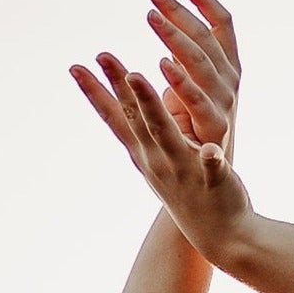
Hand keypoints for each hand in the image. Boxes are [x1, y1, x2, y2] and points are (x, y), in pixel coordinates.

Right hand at [71, 0, 252, 265]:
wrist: (220, 237)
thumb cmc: (188, 191)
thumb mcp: (158, 159)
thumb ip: (145, 128)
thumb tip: (129, 91)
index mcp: (145, 155)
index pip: (115, 120)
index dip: (94, 94)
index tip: (74, 66)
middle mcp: (159, 161)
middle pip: (135, 120)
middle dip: (119, 87)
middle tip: (102, 55)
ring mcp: (184, 172)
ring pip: (165, 135)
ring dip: (151, 107)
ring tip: (137, 78)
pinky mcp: (213, 181)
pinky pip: (211, 168)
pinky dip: (210, 159)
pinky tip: (211, 150)